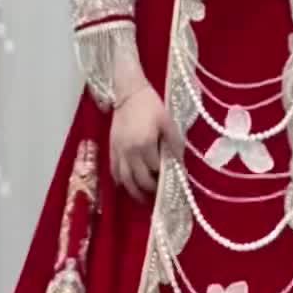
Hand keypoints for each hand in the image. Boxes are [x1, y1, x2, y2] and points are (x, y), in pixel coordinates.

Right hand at [110, 74, 183, 202]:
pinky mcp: (111, 149)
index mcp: (145, 145)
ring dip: (135, 192)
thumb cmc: (150, 105)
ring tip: (143, 198)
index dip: (164, 177)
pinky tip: (128, 186)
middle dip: (151, 189)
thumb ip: (175, 143)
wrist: (128, 93)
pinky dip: (121, 182)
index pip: (155, 169)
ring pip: (125, 181)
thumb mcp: (167, 121)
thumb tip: (180, 163)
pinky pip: (114, 172)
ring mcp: (119, 152)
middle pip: (140, 180)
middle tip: (159, 192)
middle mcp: (130, 152)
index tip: (171, 181)